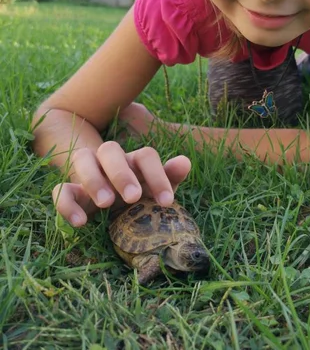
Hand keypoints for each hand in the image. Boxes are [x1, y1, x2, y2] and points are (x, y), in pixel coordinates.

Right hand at [52, 141, 190, 226]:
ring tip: (106, 204)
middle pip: (110, 149)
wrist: (113, 209)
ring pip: (82, 158)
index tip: (167, 202)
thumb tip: (185, 161)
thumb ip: (169, 177)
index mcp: (134, 160)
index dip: (158, 175)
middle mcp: (110, 160)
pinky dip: (67, 204)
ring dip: (94, 179)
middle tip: (133, 198)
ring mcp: (88, 173)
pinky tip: (81, 223)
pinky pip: (61, 190)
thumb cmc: (140, 197)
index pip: (146, 155)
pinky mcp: (71, 192)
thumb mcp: (155, 191)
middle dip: (121, 172)